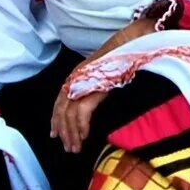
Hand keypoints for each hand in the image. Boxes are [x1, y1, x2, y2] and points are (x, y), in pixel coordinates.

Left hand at [53, 17, 163, 153]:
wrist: (132, 42)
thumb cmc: (123, 58)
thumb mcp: (104, 76)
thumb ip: (95, 90)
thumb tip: (91, 107)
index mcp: (77, 75)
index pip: (60, 101)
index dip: (57, 119)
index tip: (57, 134)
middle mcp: (75, 78)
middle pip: (62, 109)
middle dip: (63, 130)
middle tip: (68, 147)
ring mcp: (83, 81)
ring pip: (69, 113)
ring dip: (71, 132)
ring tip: (76, 146)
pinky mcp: (92, 85)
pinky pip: (81, 111)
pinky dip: (81, 125)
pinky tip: (85, 135)